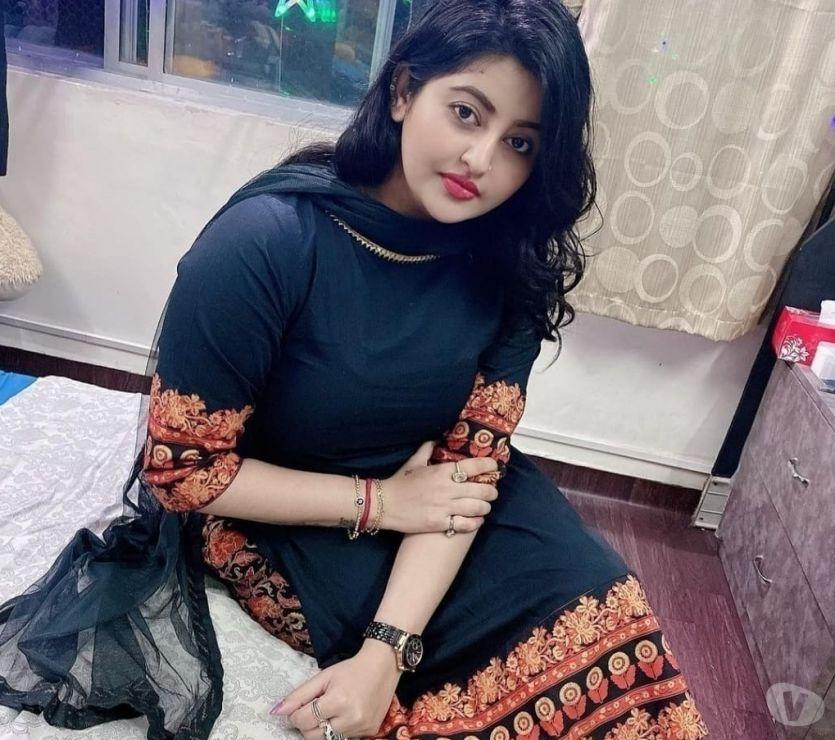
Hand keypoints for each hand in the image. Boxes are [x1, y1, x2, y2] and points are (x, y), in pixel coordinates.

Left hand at [270, 641, 400, 738]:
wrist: (383, 665)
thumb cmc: (350, 669)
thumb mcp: (323, 677)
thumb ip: (299, 695)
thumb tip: (276, 712)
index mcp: (337, 700)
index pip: (303, 720)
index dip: (295, 715)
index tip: (299, 707)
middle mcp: (351, 718)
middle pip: (313, 735)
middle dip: (307, 724)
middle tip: (314, 708)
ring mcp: (362, 727)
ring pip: (328, 739)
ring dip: (324, 728)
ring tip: (331, 710)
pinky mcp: (370, 731)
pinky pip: (345, 738)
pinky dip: (339, 729)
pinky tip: (345, 714)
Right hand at [382, 440, 498, 534]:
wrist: (384, 504)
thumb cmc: (400, 482)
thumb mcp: (414, 462)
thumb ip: (427, 449)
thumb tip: (436, 439)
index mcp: (441, 472)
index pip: (473, 466)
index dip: (488, 466)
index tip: (495, 467)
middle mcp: (446, 489)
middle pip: (480, 489)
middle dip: (491, 491)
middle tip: (492, 492)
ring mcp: (444, 507)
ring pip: (476, 507)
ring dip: (485, 507)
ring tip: (485, 507)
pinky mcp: (440, 523)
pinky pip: (465, 524)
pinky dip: (475, 522)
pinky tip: (476, 520)